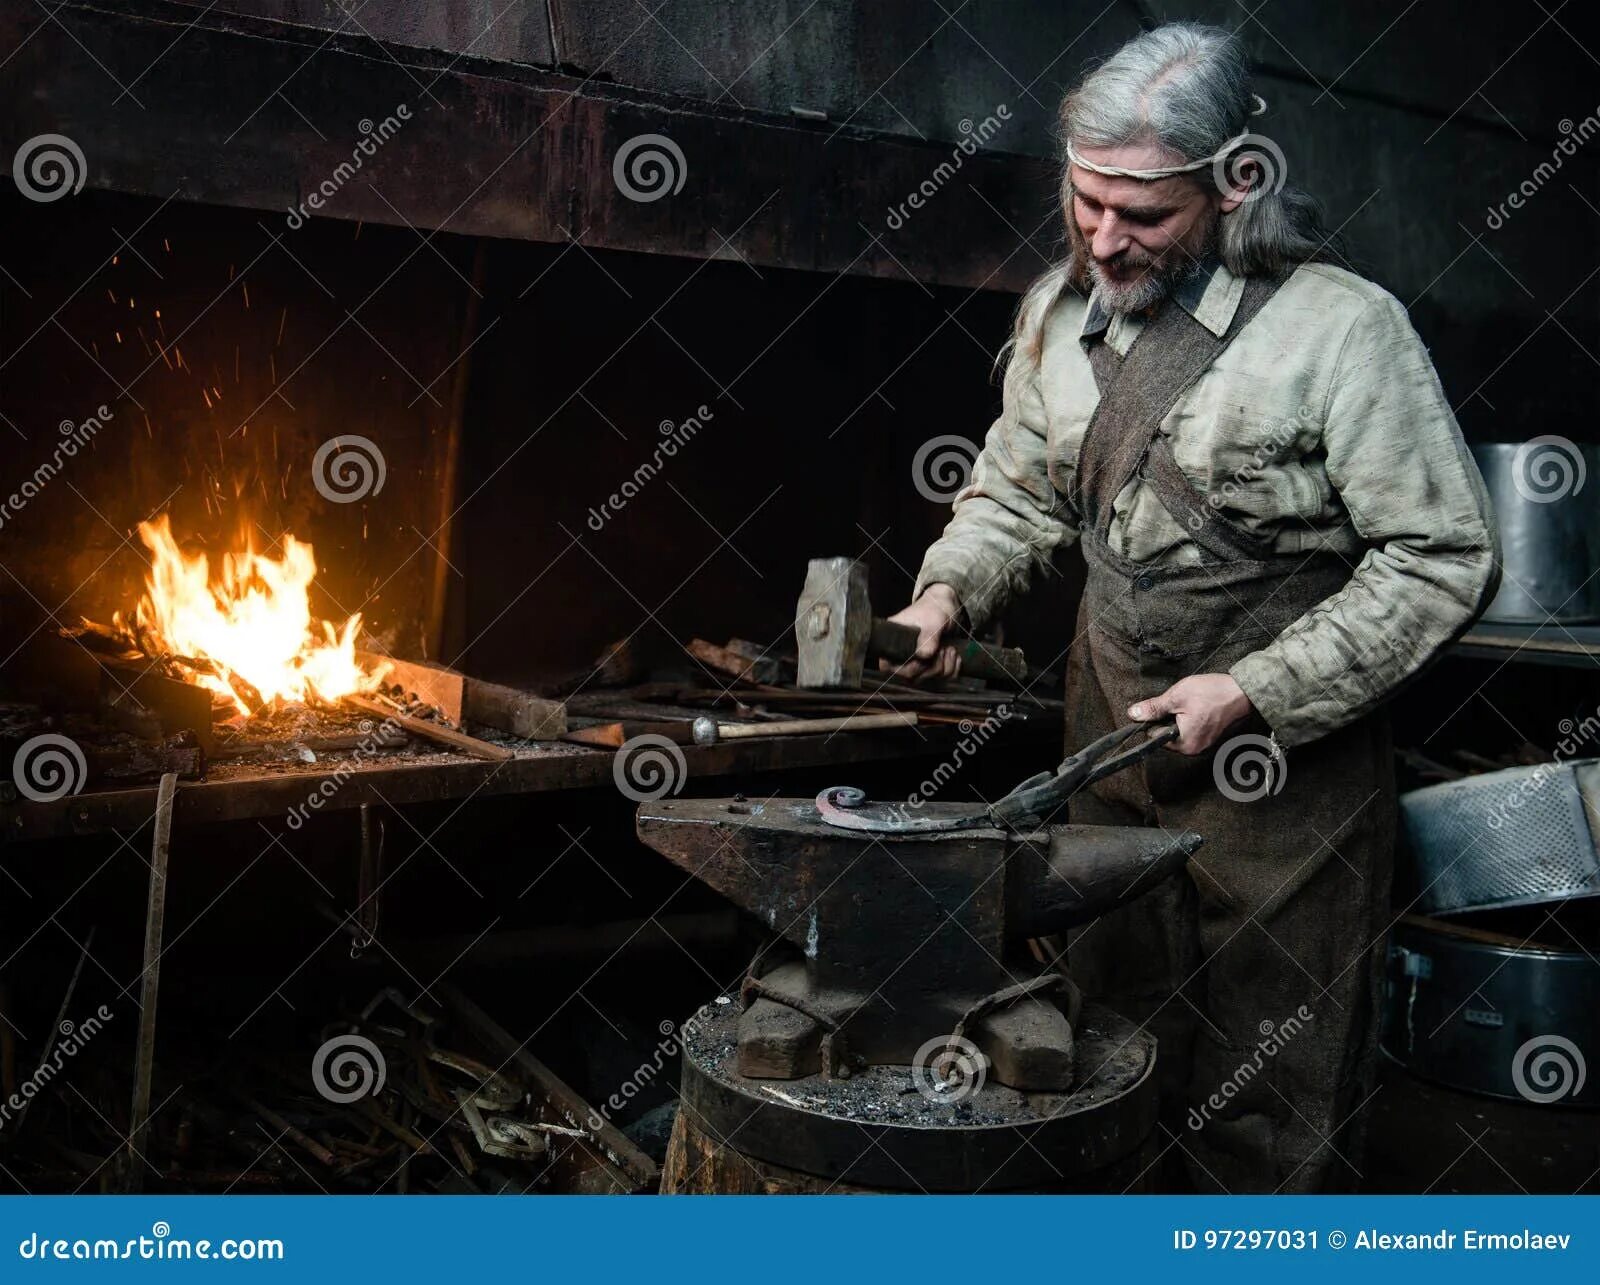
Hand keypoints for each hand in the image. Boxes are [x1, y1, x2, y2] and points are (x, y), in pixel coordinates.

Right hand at [879, 584, 961, 682]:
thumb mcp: (933, 619)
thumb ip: (929, 635)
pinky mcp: (928, 667)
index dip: (909, 666)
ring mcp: (914, 663)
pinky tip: (954, 656)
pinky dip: (951, 670)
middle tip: (944, 648)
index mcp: (892, 641)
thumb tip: (924, 655)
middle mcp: (899, 655)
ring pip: (927, 680)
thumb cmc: (935, 608)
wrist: (948, 608)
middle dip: (933, 666)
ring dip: (945, 667)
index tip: (927, 655)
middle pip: (911, 677)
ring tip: (950, 649)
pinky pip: (940, 680)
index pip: (887, 666)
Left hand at [1129, 674, 1253, 754]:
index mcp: (1184, 744)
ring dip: (1180, 716)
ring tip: (1193, 703)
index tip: (1164, 706)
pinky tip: (1199, 706)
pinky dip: (1191, 717)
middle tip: (1182, 702)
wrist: (1243, 691)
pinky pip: (1192, 728)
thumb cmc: (1213, 693)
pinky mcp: (1210, 736)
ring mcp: (1204, 743)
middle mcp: (1194, 749)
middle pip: (1167, 734)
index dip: (1154, 719)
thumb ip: (1153, 708)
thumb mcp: (1176, 697)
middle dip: (1169, 717)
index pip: (1155, 736)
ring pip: (1179, 730)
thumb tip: (1133, 714)